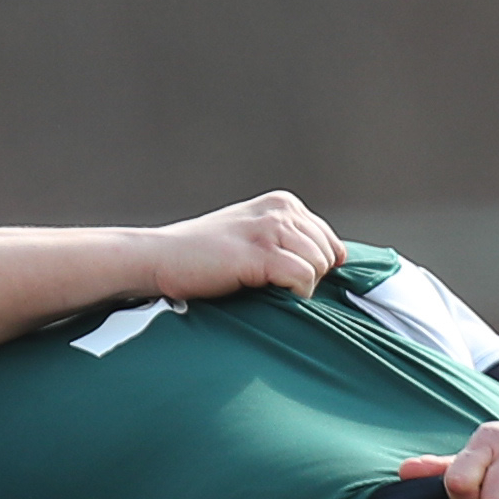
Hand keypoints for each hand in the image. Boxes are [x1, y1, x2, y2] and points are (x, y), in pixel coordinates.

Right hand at [143, 192, 343, 303]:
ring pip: (320, 265)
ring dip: (300, 287)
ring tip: (266, 290)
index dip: (315, 268)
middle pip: (329, 254)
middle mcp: (281, 210)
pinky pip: (304, 277)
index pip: (329, 241)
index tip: (285, 280)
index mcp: (283, 203)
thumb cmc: (205, 258)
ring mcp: (271, 228)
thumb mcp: (254, 238)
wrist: (161, 259)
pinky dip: (294, 294)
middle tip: (274, 288)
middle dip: (311, 277)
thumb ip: (290, 242)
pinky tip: (267, 294)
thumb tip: (337, 262)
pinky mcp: (261, 252)